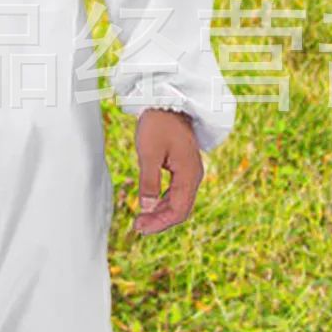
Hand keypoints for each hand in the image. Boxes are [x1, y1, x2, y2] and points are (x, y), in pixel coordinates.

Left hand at [132, 108, 201, 235]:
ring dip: (160, 213)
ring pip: (178, 202)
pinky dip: (163, 202)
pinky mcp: (183, 168)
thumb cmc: (158, 124)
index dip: (160, 223)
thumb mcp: (149, 153)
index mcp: (189, 175)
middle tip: (138, 228)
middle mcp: (193, 176)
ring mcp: (190, 172)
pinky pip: (176, 192)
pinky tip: (149, 206)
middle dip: (160, 221)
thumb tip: (146, 208)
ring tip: (141, 219)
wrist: (167, 103)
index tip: (140, 228)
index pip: (179, 210)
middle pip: (180, 209)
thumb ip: (148, 182)